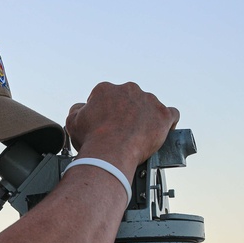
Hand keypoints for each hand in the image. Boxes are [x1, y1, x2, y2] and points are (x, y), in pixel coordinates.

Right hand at [65, 82, 179, 172]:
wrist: (109, 153)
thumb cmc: (91, 139)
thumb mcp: (72, 122)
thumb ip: (77, 110)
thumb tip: (82, 107)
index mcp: (106, 90)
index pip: (107, 97)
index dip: (106, 112)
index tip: (105, 124)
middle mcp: (129, 90)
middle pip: (129, 99)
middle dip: (127, 113)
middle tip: (122, 131)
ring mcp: (148, 101)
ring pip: (150, 106)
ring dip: (146, 117)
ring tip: (140, 135)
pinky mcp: (163, 115)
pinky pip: (171, 114)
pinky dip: (168, 123)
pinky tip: (163, 131)